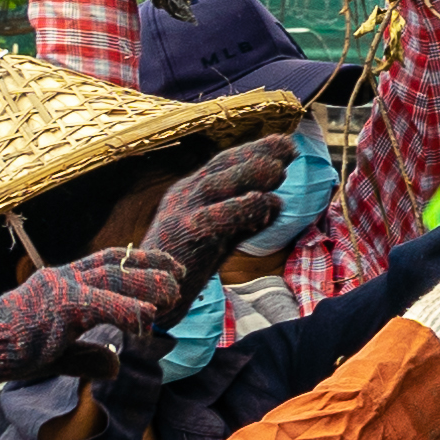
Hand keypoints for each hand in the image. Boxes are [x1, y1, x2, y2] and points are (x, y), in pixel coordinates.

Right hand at [0, 245, 180, 391]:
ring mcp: (60, 289)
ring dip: (147, 284)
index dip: (138, 262)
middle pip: (115, 263)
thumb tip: (116, 365)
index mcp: (61, 281)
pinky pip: (100, 304)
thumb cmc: (11, 351)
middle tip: (180, 272)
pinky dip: (128, 309)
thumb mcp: (58, 353)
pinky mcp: (58, 307)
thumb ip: (89, 355)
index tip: (165, 267)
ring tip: (175, 292)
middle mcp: (62, 277)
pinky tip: (149, 317)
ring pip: (113, 278)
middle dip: (150, 266)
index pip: (105, 262)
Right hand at [143, 136, 299, 292]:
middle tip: (290, 147)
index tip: (287, 143)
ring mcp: (181, 214)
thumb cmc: (187, 265)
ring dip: (249, 174)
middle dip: (257, 153)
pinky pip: (213, 218)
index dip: (255, 151)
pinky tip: (264, 202)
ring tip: (279, 170)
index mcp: (190, 192)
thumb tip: (278, 201)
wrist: (150, 296)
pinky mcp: (183, 237)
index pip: (224, 164)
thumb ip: (245, 219)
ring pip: (215, 184)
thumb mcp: (220, 236)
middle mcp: (184, 196)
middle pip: (221, 166)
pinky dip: (240, 208)